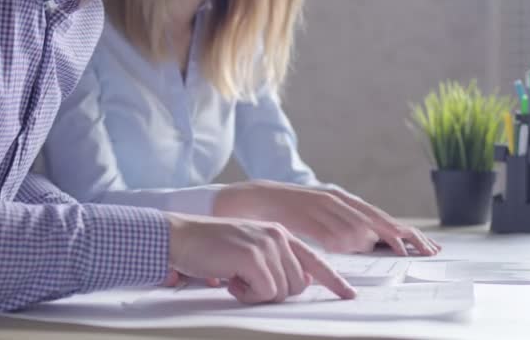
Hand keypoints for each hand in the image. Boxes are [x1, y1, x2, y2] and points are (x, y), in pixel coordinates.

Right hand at [166, 212, 356, 303]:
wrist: (182, 236)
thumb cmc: (211, 247)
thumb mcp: (249, 250)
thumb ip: (274, 262)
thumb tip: (297, 283)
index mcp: (279, 234)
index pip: (314, 260)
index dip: (333, 280)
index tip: (348, 295)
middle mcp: (278, 236)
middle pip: (298, 285)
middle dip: (273, 293)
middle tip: (246, 283)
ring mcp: (267, 244)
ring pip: (283, 291)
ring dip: (257, 294)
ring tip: (235, 277)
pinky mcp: (254, 256)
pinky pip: (266, 292)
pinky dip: (247, 294)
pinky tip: (230, 279)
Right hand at [213, 180, 440, 255]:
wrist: (250, 198)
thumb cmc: (285, 212)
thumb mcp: (316, 217)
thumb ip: (337, 227)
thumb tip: (360, 242)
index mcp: (338, 200)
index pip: (376, 216)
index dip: (402, 231)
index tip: (424, 245)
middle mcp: (332, 199)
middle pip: (373, 218)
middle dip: (401, 235)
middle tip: (424, 249)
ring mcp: (317, 204)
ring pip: (353, 222)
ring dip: (373, 239)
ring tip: (392, 247)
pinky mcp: (302, 211)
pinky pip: (326, 227)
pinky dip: (341, 237)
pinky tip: (351, 245)